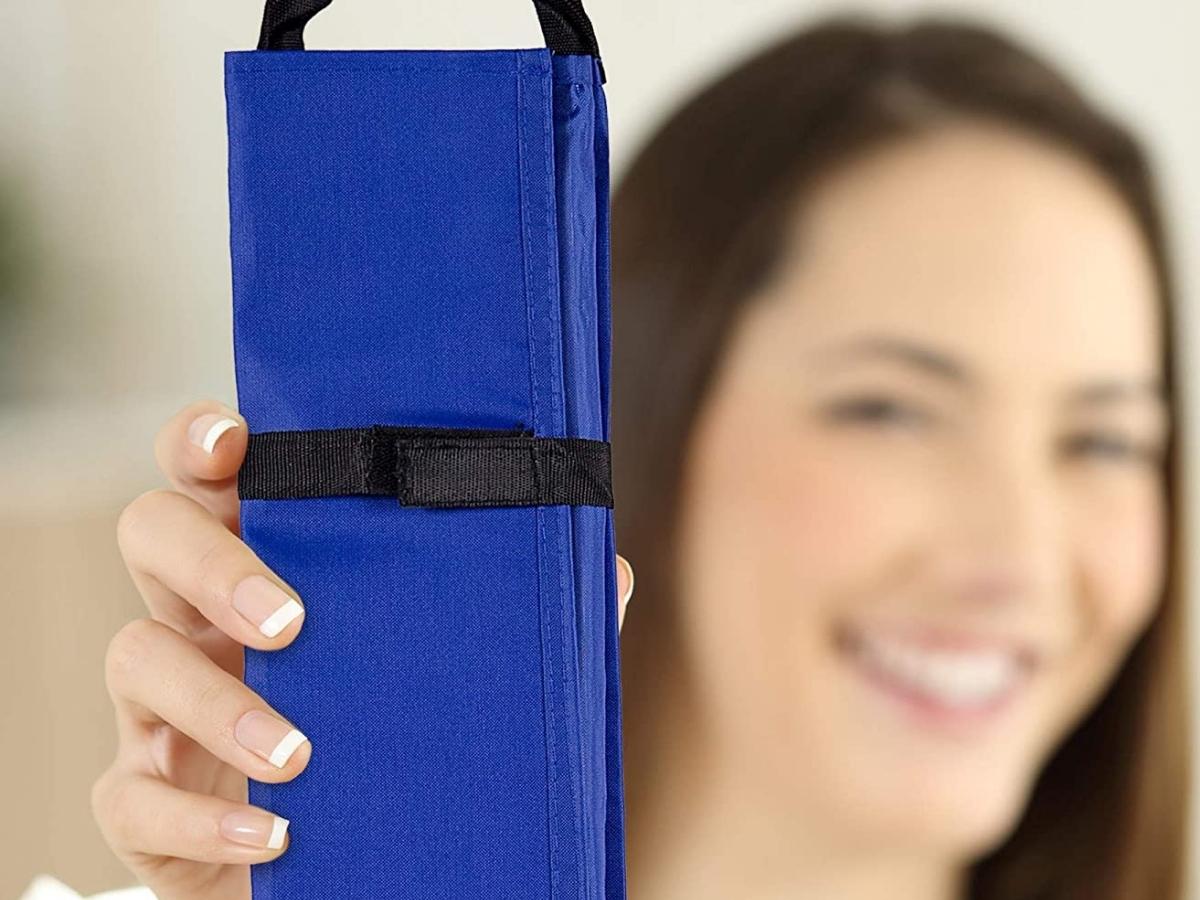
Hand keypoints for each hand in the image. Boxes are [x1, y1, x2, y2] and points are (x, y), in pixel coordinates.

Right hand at [92, 400, 634, 898]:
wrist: (366, 863)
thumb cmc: (403, 740)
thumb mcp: (460, 674)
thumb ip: (524, 621)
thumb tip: (611, 569)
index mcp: (273, 560)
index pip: (214, 474)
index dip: (202, 441)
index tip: (236, 439)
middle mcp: (204, 616)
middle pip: (152, 535)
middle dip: (210, 561)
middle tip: (291, 615)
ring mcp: (163, 707)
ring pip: (136, 659)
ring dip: (217, 701)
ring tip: (300, 750)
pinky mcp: (149, 802)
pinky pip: (131, 799)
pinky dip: (199, 817)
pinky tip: (276, 831)